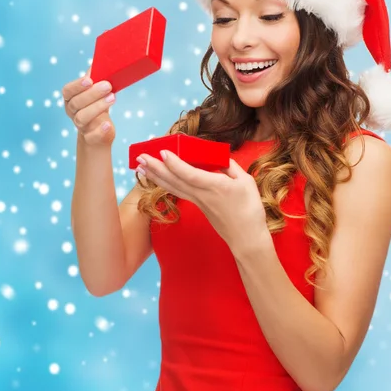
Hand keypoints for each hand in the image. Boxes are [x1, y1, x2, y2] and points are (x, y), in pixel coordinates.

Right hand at [62, 68, 116, 146]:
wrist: (99, 133)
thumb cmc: (97, 106)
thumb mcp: (96, 91)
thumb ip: (96, 77)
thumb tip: (102, 60)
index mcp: (71, 99)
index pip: (68, 91)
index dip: (77, 85)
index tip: (90, 80)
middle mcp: (72, 112)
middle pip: (76, 104)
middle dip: (92, 94)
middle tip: (108, 86)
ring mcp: (81, 126)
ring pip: (82, 118)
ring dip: (97, 107)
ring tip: (112, 98)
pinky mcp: (90, 138)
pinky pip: (92, 136)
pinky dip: (100, 130)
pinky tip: (108, 125)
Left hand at [136, 150, 268, 253]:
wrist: (246, 238)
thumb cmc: (250, 210)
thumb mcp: (246, 182)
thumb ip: (230, 166)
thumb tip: (219, 157)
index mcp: (215, 186)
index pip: (189, 174)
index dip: (175, 164)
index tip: (162, 152)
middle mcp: (202, 194)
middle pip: (174, 180)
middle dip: (156, 168)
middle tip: (140, 156)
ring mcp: (198, 201)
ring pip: (172, 186)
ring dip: (155, 176)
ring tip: (140, 167)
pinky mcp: (198, 206)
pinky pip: (178, 191)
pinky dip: (166, 183)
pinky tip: (158, 178)